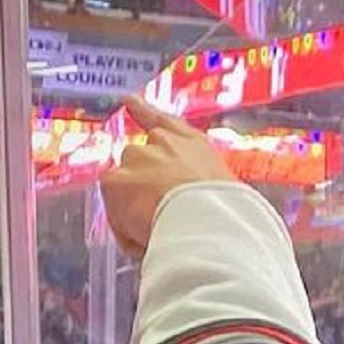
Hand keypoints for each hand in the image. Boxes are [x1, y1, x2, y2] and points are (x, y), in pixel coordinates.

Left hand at [103, 98, 233, 258]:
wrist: (210, 221)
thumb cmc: (229, 214)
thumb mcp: (227, 195)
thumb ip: (203, 192)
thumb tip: (196, 211)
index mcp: (195, 145)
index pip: (164, 122)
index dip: (144, 111)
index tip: (129, 101)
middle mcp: (163, 143)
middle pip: (138, 162)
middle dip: (141, 187)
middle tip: (155, 217)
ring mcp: (137, 158)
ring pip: (124, 188)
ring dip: (133, 210)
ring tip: (159, 234)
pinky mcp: (116, 180)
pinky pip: (114, 213)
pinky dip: (126, 232)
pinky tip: (147, 242)